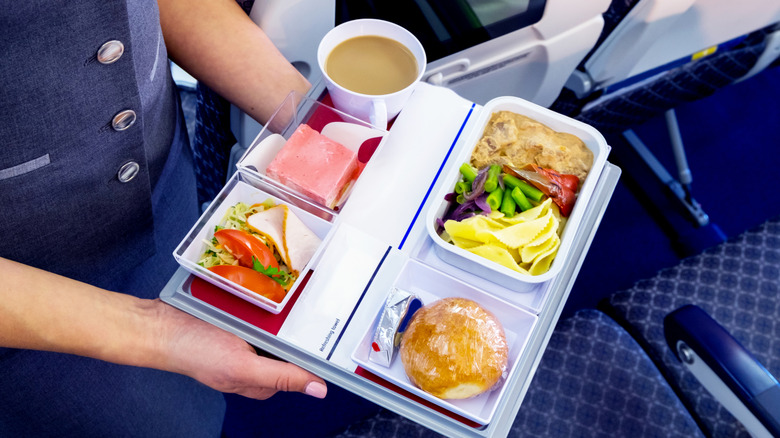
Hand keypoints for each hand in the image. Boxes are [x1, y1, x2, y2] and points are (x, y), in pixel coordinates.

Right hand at [155, 299, 326, 399]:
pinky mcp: (239, 323)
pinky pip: (261, 313)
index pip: (302, 369)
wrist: (160, 325)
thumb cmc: (195, 351)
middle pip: (293, 346)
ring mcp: (248, 342)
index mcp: (263, 381)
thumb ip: (281, 377)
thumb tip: (318, 390)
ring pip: (279, 326)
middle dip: (299, 327)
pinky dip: (264, 303)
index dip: (316, 352)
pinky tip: (261, 293)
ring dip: (282, 311)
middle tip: (301, 307)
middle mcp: (258, 363)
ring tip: (280, 296)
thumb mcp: (242, 366)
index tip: (329, 331)